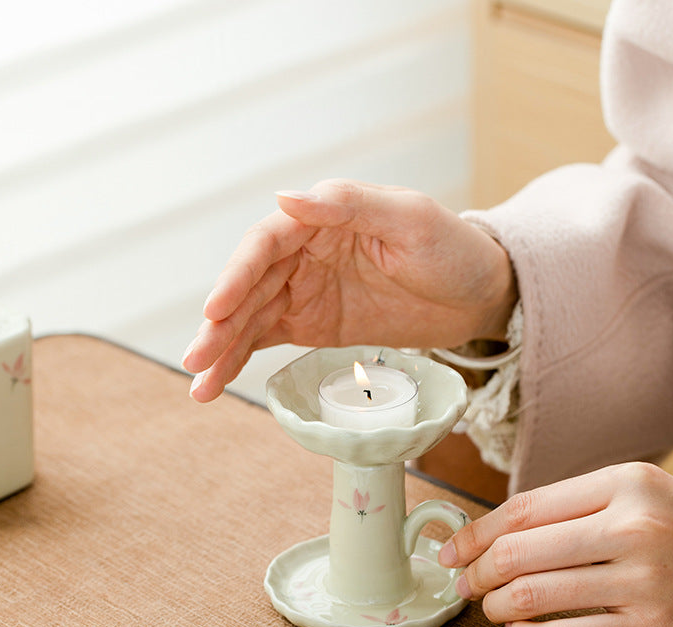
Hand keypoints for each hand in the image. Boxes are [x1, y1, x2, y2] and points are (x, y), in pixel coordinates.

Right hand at [182, 179, 515, 400]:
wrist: (477, 297)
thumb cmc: (452, 249)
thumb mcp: (410, 220)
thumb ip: (349, 206)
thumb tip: (285, 196)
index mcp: (323, 218)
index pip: (266, 244)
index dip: (237, 275)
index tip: (215, 309)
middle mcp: (305, 253)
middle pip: (249, 286)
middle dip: (219, 323)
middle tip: (195, 359)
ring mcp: (306, 291)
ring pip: (251, 318)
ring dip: (223, 350)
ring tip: (199, 386)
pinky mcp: (313, 324)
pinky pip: (269, 340)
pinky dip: (242, 359)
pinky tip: (218, 382)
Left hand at [438, 462, 672, 626]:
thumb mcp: (633, 490)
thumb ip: (569, 504)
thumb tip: (494, 531)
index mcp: (621, 483)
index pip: (523, 509)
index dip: (476, 532)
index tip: (451, 549)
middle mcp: (631, 526)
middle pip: (519, 552)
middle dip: (476, 572)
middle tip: (464, 583)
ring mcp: (643, 579)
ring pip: (535, 595)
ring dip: (496, 606)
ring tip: (491, 607)